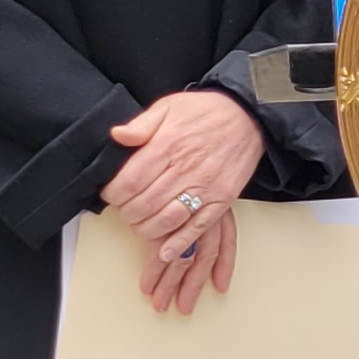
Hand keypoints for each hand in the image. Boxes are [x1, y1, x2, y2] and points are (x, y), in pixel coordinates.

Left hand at [101, 87, 263, 310]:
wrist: (247, 118)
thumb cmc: (206, 112)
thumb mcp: (169, 106)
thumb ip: (141, 124)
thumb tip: (118, 136)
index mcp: (167, 145)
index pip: (130, 181)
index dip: (114, 194)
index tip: (110, 194)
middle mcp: (184, 169)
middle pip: (144, 204)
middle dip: (127, 213)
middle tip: (124, 211)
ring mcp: (204, 187)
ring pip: (167, 220)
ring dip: (146, 229)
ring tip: (140, 225)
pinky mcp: (221, 200)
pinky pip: (197, 228)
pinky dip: (179, 243)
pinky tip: (165, 251)